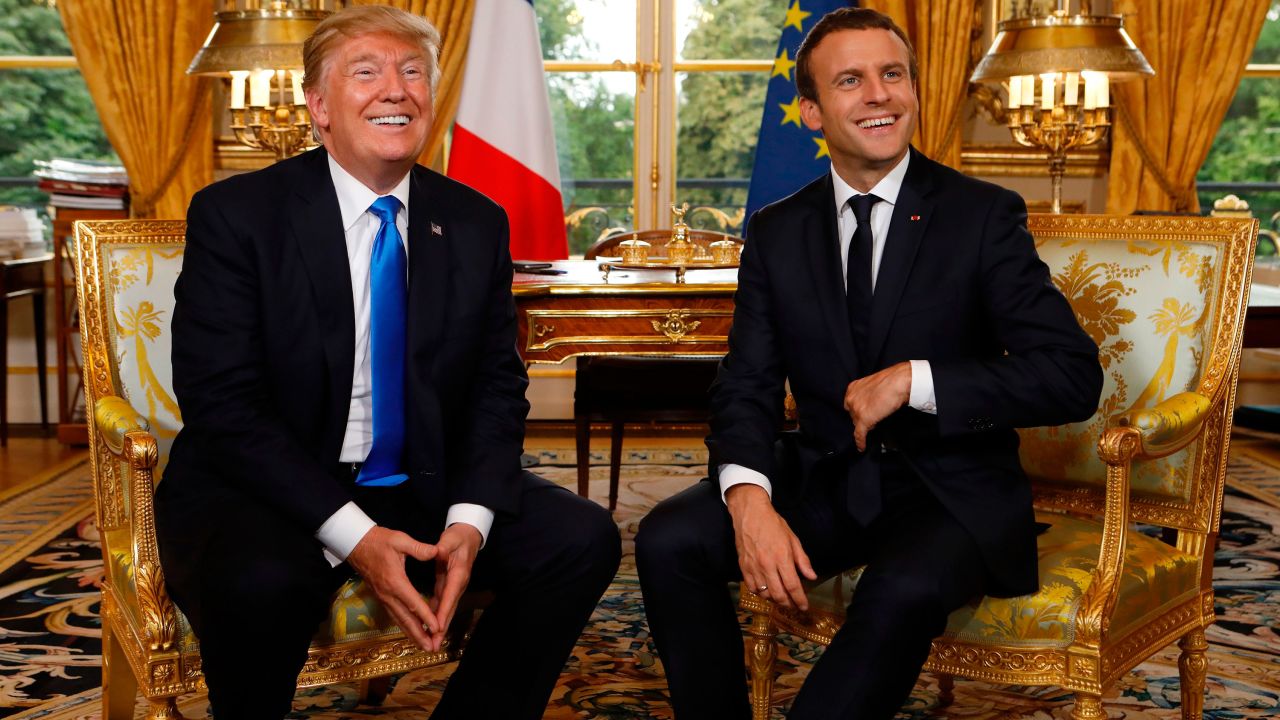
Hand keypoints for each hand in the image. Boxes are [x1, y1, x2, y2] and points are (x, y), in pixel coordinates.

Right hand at [347, 526, 438, 650]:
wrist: (356, 544)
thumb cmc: (379, 541)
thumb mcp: (400, 539)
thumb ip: (419, 548)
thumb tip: (436, 552)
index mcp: (395, 581)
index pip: (413, 603)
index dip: (426, 616)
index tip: (437, 628)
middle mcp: (388, 594)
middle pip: (405, 619)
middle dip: (419, 635)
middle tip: (431, 648)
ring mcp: (383, 597)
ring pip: (398, 620)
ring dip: (411, 634)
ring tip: (424, 646)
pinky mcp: (381, 597)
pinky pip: (393, 615)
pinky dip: (404, 626)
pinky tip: (411, 632)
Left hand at [427, 523, 481, 651]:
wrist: (468, 536)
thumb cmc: (458, 537)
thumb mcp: (450, 538)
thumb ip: (443, 546)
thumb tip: (438, 551)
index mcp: (458, 573)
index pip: (450, 595)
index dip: (444, 611)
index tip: (438, 627)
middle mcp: (458, 584)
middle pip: (450, 609)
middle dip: (442, 628)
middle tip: (434, 645)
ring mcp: (455, 587)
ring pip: (447, 610)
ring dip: (439, 628)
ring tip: (431, 643)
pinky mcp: (449, 588)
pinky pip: (442, 605)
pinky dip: (436, 617)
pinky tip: (429, 628)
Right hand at [725, 484, 815, 609]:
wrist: (750, 513)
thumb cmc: (772, 523)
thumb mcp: (793, 539)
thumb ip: (802, 560)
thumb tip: (811, 576)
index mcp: (782, 557)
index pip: (793, 586)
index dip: (800, 599)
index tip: (804, 606)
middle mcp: (767, 565)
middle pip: (779, 594)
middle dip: (788, 603)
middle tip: (793, 604)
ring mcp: (754, 567)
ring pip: (765, 594)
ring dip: (774, 599)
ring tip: (781, 597)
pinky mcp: (743, 566)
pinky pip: (752, 587)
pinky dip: (760, 593)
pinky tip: (766, 590)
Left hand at [843, 361, 911, 451]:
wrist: (899, 382)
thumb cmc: (891, 381)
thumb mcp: (873, 385)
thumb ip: (867, 394)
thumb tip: (872, 405)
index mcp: (852, 388)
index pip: (850, 404)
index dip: (857, 410)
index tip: (864, 413)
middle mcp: (851, 398)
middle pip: (853, 415)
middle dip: (861, 417)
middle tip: (873, 417)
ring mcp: (856, 410)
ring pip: (857, 424)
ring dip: (865, 425)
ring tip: (876, 423)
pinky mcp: (864, 420)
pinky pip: (859, 434)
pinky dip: (861, 442)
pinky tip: (862, 447)